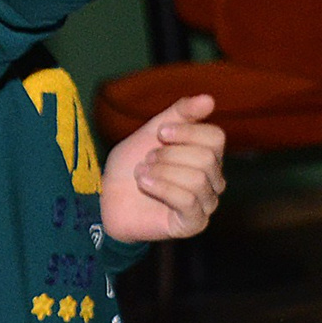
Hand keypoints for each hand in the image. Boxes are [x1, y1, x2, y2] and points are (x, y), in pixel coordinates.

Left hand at [102, 93, 224, 242]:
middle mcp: (214, 180)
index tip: (160, 133)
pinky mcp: (194, 223)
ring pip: (197, 179)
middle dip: (168, 155)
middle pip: (207, 158)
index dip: (187, 131)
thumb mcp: (151, 133)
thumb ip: (179, 114)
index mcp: (208, 156)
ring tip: (142, 174)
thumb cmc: (130, 166)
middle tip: (147, 160)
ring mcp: (206, 203)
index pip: (216, 137)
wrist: (105, 198)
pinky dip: (161, 188)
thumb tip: (209, 99)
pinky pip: (188, 201)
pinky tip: (144, 184)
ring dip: (161, 172)